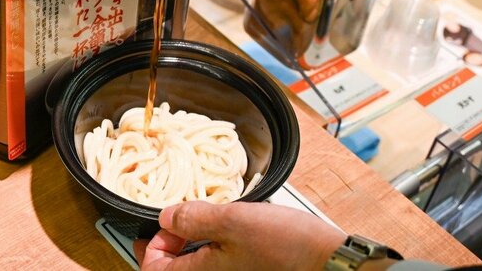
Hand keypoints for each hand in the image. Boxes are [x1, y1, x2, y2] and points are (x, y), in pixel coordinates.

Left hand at [135, 201, 346, 270]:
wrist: (329, 261)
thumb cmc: (286, 246)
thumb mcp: (232, 221)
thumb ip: (193, 218)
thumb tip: (166, 216)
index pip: (154, 270)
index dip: (152, 244)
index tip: (165, 222)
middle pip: (174, 269)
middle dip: (171, 242)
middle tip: (179, 217)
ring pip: (197, 264)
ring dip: (192, 242)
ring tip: (203, 217)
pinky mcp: (247, 270)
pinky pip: (219, 263)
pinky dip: (213, 245)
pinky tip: (227, 225)